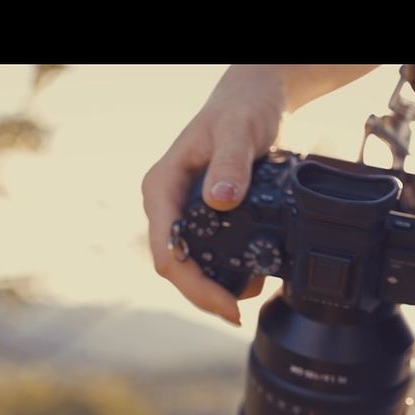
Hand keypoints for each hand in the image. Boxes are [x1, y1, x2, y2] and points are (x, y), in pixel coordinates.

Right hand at [141, 65, 287, 323]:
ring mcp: (183, 213)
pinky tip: (250, 278)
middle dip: (204, 295)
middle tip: (238, 314)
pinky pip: (205, 254)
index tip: (226, 305)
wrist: (253, 100)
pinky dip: (225, 272)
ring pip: (189, 264)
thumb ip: (231, 163)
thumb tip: (221, 199)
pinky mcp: (202, 218)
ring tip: (250, 295)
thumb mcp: (238, 131)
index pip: (165, 250)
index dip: (193, 285)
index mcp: (161, 186)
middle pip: (175, 266)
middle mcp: (166, 203)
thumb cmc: (241, 109)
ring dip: (214, 287)